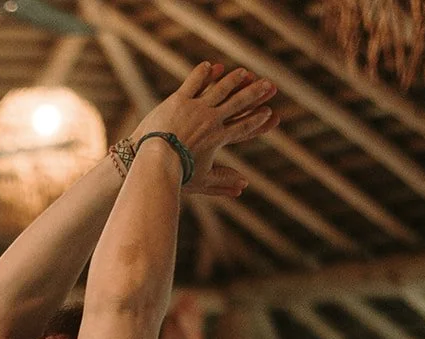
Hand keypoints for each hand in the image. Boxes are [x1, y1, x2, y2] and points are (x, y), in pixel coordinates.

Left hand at [132, 61, 277, 193]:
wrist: (155, 160)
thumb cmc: (176, 174)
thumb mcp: (201, 180)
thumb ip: (223, 181)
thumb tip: (244, 187)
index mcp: (218, 138)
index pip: (242, 127)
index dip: (256, 120)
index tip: (268, 112)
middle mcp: (211, 120)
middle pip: (237, 104)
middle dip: (255, 94)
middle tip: (269, 85)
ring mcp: (196, 108)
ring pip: (220, 89)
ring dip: (234, 80)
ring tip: (245, 73)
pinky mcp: (179, 100)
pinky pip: (194, 82)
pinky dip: (203, 73)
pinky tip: (211, 65)